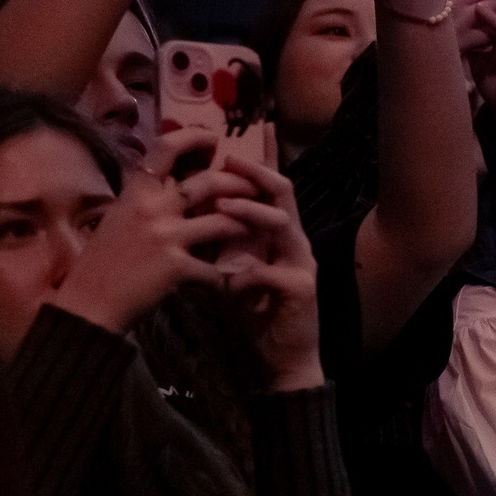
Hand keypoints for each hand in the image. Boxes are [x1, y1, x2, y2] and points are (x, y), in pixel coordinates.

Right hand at [53, 129, 254, 335]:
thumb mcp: (118, 217)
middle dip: (238, 184)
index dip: (194, 137)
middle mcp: (152, 207)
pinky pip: (214, 268)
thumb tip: (172, 181)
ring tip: (253, 230)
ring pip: (223, 222)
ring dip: (243, 226)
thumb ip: (144, 198)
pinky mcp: (177, 267)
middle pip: (209, 182)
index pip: (166, 148)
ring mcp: (166, 236)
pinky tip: (223, 282)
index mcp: (135, 192)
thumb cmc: (101, 263)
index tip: (214, 138)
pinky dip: (221, 276)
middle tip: (254, 188)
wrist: (88, 304)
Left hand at [204, 152, 325, 391]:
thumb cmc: (257, 313)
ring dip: (251, 212)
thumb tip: (194, 217)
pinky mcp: (301, 290)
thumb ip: (225, 245)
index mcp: (280, 235)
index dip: (262, 162)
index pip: (272, 189)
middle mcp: (296, 242)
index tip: (245, 136)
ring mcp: (302, 264)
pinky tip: (227, 280)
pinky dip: (246, 273)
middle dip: (256, 174)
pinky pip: (271, 272)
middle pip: (283, 194)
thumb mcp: (235, 271)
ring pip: (282, 224)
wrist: (284, 359)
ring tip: (223, 205)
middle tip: (229, 161)